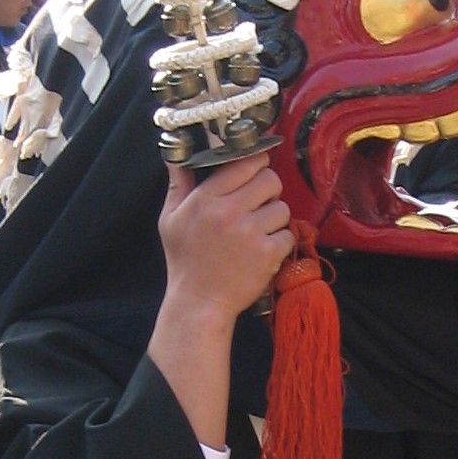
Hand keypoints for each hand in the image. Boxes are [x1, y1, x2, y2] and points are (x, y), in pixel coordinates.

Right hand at [157, 152, 291, 330]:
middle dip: (269, 189)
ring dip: (275, 217)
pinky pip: (288, 234)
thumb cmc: (184, 261)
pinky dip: (280, 242)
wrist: (199, 303)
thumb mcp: (169, 219)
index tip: (256, 169)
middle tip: (260, 202)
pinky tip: (263, 250)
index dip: (256, 162)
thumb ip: (178, 183)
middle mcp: (229, 212)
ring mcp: (250, 233)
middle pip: (270, 179)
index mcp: (206, 198)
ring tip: (259, 230)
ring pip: (282, 207)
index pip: (244, 163)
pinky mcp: (268, 254)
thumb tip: (176, 155)